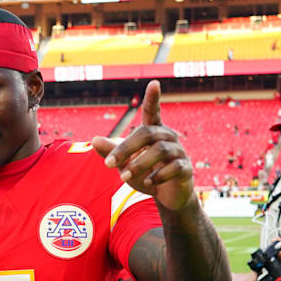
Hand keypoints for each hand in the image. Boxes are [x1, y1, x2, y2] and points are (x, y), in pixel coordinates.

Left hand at [91, 80, 193, 210]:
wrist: (166, 197)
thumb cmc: (145, 174)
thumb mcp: (124, 164)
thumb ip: (111, 152)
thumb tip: (94, 140)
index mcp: (153, 131)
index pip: (152, 111)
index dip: (153, 98)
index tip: (154, 83)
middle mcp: (168, 137)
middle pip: (147, 133)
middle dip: (125, 148)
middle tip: (108, 164)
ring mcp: (179, 152)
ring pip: (161, 150)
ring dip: (139, 164)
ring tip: (124, 177)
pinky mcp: (186, 169)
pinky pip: (174, 167)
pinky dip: (158, 175)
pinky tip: (148, 183)